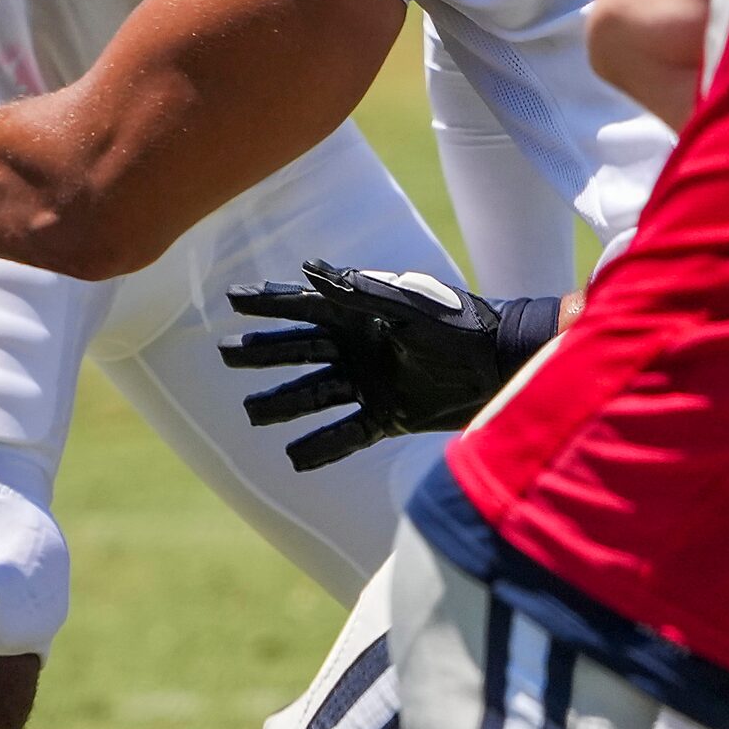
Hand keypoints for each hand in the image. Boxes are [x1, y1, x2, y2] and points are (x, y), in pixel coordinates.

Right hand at [221, 260, 562, 470]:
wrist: (502, 365)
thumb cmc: (459, 324)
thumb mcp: (408, 306)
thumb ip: (359, 292)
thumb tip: (309, 270)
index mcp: (360, 314)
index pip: (303, 307)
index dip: (267, 304)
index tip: (231, 301)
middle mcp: (359, 348)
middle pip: (299, 352)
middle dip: (263, 354)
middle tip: (226, 354)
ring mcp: (371, 383)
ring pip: (314, 394)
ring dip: (283, 403)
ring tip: (251, 412)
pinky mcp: (389, 416)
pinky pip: (345, 433)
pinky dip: (322, 446)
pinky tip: (294, 459)